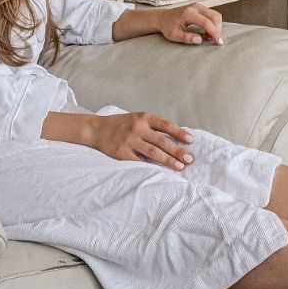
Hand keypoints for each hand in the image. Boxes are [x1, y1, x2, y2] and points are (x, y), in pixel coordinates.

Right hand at [58, 110, 192, 169]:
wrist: (97, 129)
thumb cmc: (122, 124)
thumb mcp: (138, 119)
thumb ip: (155, 126)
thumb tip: (178, 136)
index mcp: (144, 117)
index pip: (165, 125)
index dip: (179, 132)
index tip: (191, 140)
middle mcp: (137, 128)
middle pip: (161, 141)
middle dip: (177, 150)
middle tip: (190, 159)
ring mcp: (129, 141)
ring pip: (152, 152)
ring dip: (168, 160)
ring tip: (180, 166)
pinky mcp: (122, 153)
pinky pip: (139, 161)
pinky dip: (151, 166)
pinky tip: (161, 171)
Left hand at [156, 2, 223, 45]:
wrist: (162, 17)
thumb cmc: (167, 26)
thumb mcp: (174, 35)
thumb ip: (186, 38)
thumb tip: (199, 40)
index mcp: (188, 13)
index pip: (206, 22)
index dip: (214, 33)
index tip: (217, 42)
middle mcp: (195, 7)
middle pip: (215, 17)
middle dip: (217, 30)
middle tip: (214, 41)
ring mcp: (199, 6)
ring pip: (215, 15)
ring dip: (216, 27)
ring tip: (209, 37)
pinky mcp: (200, 8)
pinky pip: (212, 15)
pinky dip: (214, 24)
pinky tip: (208, 32)